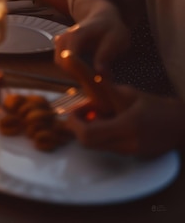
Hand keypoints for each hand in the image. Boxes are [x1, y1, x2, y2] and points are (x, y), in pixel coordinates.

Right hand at [55, 13, 130, 76]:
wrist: (103, 17)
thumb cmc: (111, 28)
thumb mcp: (115, 40)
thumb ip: (105, 55)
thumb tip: (100, 73)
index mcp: (76, 35)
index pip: (70, 58)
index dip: (81, 72)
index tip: (96, 80)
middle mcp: (64, 38)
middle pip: (62, 63)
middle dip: (77, 74)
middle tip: (96, 80)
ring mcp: (60, 42)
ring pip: (61, 64)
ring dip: (74, 72)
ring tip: (93, 76)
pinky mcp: (61, 47)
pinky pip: (62, 62)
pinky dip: (72, 69)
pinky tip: (86, 70)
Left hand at [64, 84, 184, 156]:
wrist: (180, 124)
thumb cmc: (154, 105)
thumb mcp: (128, 93)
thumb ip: (104, 91)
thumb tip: (84, 92)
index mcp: (127, 126)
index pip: (88, 133)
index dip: (75, 123)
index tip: (73, 110)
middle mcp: (127, 143)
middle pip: (88, 144)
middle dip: (78, 128)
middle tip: (79, 113)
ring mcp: (130, 152)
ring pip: (96, 146)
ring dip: (88, 131)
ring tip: (94, 114)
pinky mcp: (132, 155)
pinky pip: (107, 147)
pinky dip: (99, 135)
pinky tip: (105, 121)